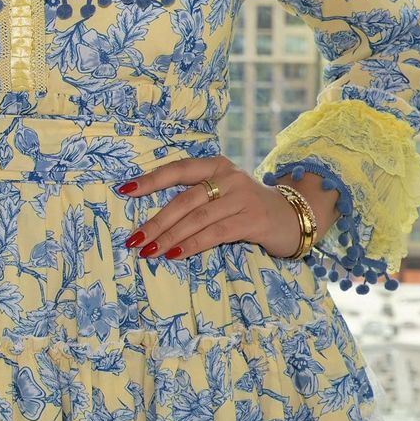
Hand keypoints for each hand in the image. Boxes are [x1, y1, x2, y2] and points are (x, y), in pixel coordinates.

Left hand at [115, 156, 337, 260]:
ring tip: (149, 251)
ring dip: (169, 237)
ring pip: (197, 218)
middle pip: (184, 200)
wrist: (294, 216)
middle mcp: (228, 177)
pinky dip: (193, 245)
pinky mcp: (252, 220)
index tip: (125, 191)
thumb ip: (196, 198)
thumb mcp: (223, 193)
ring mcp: (242, 197)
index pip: (178, 169)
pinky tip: (176, 254)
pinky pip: (215, 233)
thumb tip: (154, 219)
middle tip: (134, 239)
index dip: (151, 180)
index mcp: (216, 165)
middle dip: (155, 222)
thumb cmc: (248, 207)